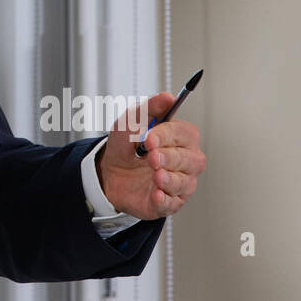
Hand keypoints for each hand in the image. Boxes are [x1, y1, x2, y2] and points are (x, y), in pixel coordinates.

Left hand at [96, 93, 205, 219]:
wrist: (108, 172)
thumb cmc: (126, 145)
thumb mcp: (131, 122)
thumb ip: (149, 108)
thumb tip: (169, 97)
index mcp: (180, 138)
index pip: (185, 134)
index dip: (169, 135)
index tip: (150, 136)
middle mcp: (186, 161)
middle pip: (192, 160)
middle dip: (170, 157)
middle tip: (151, 156)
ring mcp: (179, 183)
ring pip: (185, 183)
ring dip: (169, 178)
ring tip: (154, 174)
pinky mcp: (168, 203)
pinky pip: (172, 204)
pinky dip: (165, 199)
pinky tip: (156, 193)